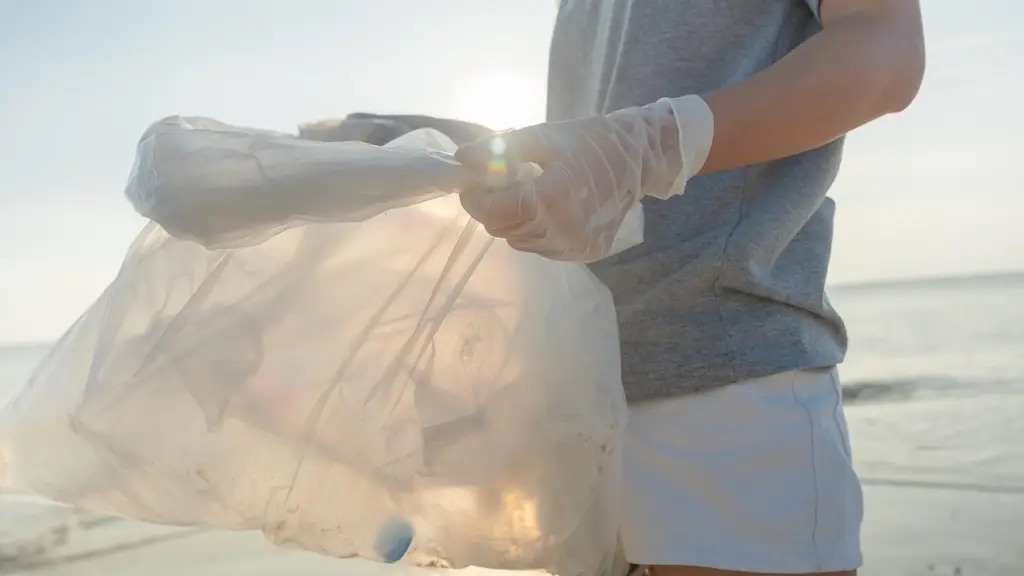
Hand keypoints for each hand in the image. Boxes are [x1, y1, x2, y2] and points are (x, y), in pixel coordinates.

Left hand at [455, 96, 712, 261]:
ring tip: (524, 195)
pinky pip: (543, 248)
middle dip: (491, 208)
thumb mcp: (543, 137)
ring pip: (520, 242)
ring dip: (513, 221)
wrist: (640, 159)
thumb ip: (500, 149)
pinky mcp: (584, 253)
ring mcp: (574, 245)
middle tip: (496, 186)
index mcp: (551, 198)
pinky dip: (535, 232)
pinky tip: (545, 210)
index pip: (493, 210)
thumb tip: (461, 158)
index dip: (475, 198)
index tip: (471, 183)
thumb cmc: (589, 141)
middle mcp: (562, 229)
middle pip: (503, 229)